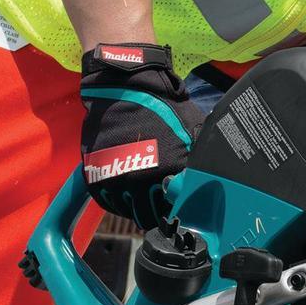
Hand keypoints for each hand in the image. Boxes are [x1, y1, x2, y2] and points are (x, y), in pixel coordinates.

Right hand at [80, 43, 203, 228]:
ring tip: (142, 188)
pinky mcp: (94, 176)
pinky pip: (109, 202)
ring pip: (128, 212)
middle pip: (148, 218)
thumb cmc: (162, 109)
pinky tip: (126, 184)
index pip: (172, 214)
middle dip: (155, 211)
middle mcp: (137, 182)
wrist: (124, 86)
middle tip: (158, 200)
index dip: (175, 214)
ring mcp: (113, 179)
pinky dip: (118, 198)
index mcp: (164, 175)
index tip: (176, 209)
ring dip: (135, 205)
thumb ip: (196, 166)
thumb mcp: (191, 136)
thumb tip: (211, 190)